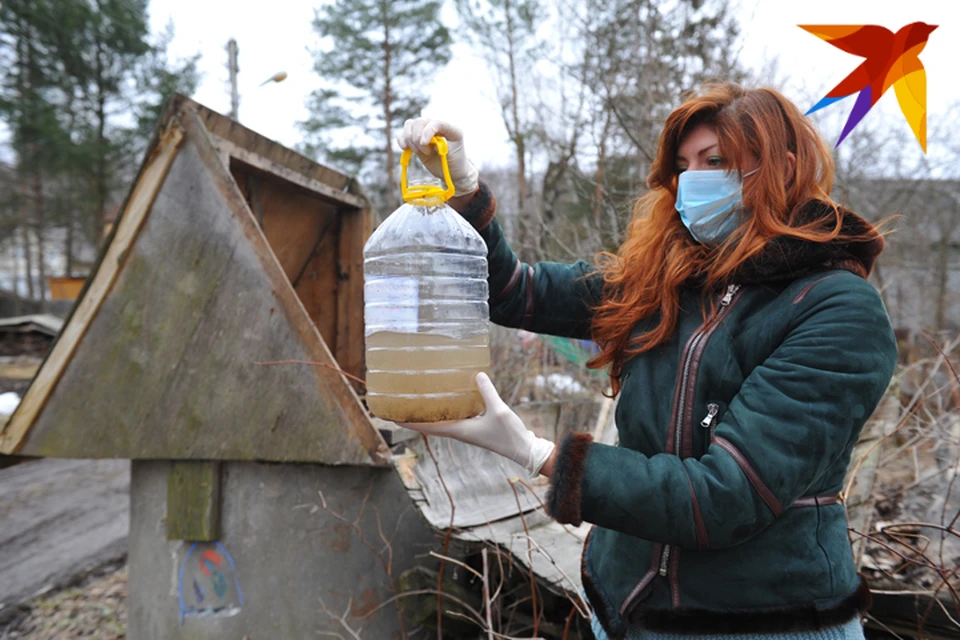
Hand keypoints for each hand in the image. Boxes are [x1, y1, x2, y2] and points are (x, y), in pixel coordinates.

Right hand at [397, 118, 479, 196]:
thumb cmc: (455, 162)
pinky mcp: (416, 141)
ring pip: (409, 125)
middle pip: (419, 122)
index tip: (424, 144)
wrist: (452, 172)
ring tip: (419, 152)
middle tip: (426, 152)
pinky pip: (403, 135)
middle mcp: (436, 126)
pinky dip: (401, 141)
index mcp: (450, 128)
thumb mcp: (453, 154)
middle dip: (417, 138)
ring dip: (410, 140)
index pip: (435, 122)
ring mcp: (425, 132)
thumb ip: (441, 145)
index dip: (427, 131)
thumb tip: (424, 141)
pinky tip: (405, 149)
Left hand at [399, 373, 555, 476]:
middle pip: (431, 424)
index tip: (391, 417)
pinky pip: (454, 419)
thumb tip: (477, 374)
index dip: (409, 422)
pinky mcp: (475, 429)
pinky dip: (446, 411)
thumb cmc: (510, 434)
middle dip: (415, 416)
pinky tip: (447, 401)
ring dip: (429, 414)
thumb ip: (487, 392)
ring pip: (442, 422)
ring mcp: (467, 431)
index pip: (428, 427)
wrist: (524, 449)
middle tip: (399, 405)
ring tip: (417, 402)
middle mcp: (459, 432)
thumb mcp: (499, 410)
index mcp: (460, 431)